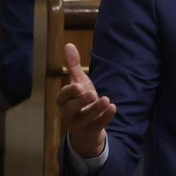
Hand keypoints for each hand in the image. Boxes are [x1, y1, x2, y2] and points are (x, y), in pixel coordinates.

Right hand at [56, 43, 115, 157]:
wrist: (87, 127)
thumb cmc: (80, 101)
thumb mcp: (78, 82)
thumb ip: (73, 66)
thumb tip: (68, 44)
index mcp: (63, 101)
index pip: (62, 97)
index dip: (68, 92)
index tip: (77, 86)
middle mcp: (68, 113)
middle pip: (71, 109)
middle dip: (80, 101)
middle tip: (91, 93)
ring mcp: (80, 124)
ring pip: (85, 118)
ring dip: (96, 109)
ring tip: (106, 99)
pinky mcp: (92, 130)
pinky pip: (98, 125)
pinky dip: (106, 117)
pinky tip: (114, 107)